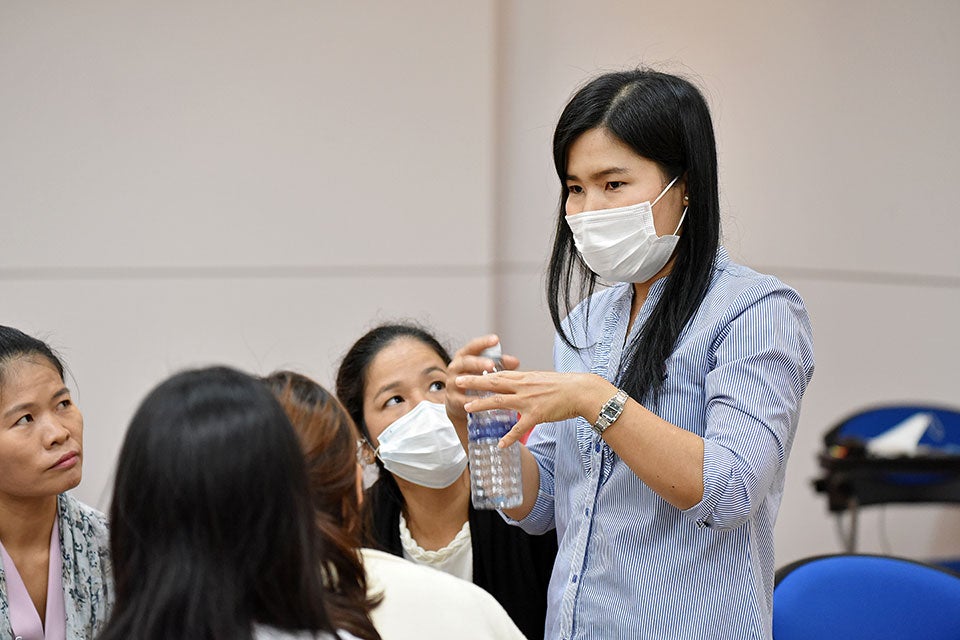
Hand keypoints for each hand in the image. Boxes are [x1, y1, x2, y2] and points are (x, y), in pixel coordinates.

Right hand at [445, 334, 519, 428]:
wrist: (457, 401)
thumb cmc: (474, 380)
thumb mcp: (484, 369)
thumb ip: (500, 364)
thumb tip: (515, 361)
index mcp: (464, 356)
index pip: (473, 346)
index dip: (484, 343)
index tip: (495, 339)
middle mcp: (456, 367)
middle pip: (466, 362)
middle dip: (478, 363)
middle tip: (491, 364)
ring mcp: (452, 383)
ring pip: (461, 380)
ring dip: (474, 381)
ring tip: (486, 382)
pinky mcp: (453, 399)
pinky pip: (462, 399)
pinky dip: (472, 400)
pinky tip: (482, 400)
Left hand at [455, 369, 612, 447]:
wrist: (580, 391)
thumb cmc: (565, 386)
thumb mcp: (542, 379)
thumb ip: (528, 383)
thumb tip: (519, 385)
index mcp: (524, 378)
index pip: (499, 374)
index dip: (481, 374)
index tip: (468, 373)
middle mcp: (523, 387)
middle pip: (493, 383)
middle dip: (473, 382)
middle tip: (456, 382)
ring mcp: (528, 401)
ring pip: (499, 402)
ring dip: (481, 405)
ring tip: (466, 408)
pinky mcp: (536, 415)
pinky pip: (519, 428)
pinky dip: (509, 437)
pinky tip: (500, 444)